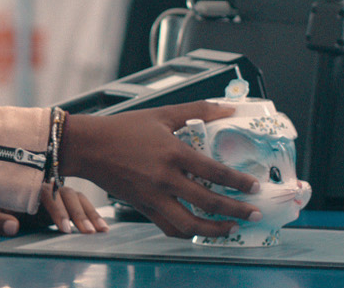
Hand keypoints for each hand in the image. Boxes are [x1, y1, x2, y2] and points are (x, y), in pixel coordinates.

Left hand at [0, 185, 106, 235]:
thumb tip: (12, 227)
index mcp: (25, 188)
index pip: (48, 194)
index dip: (58, 211)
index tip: (65, 229)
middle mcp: (41, 188)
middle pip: (67, 195)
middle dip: (80, 214)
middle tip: (89, 232)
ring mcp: (51, 196)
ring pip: (76, 199)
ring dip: (90, 214)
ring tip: (102, 230)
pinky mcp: (57, 206)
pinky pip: (78, 206)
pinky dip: (91, 215)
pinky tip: (101, 226)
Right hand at [57, 102, 261, 238]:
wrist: (88, 147)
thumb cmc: (124, 128)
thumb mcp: (163, 114)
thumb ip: (198, 110)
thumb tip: (230, 109)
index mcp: (173, 153)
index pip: (214, 172)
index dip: (238, 182)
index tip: (255, 187)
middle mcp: (165, 178)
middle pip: (208, 202)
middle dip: (236, 210)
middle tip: (254, 214)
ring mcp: (153, 197)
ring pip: (189, 224)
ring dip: (215, 230)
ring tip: (232, 228)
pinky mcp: (142, 207)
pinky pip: (168, 228)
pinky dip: (187, 233)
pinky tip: (200, 231)